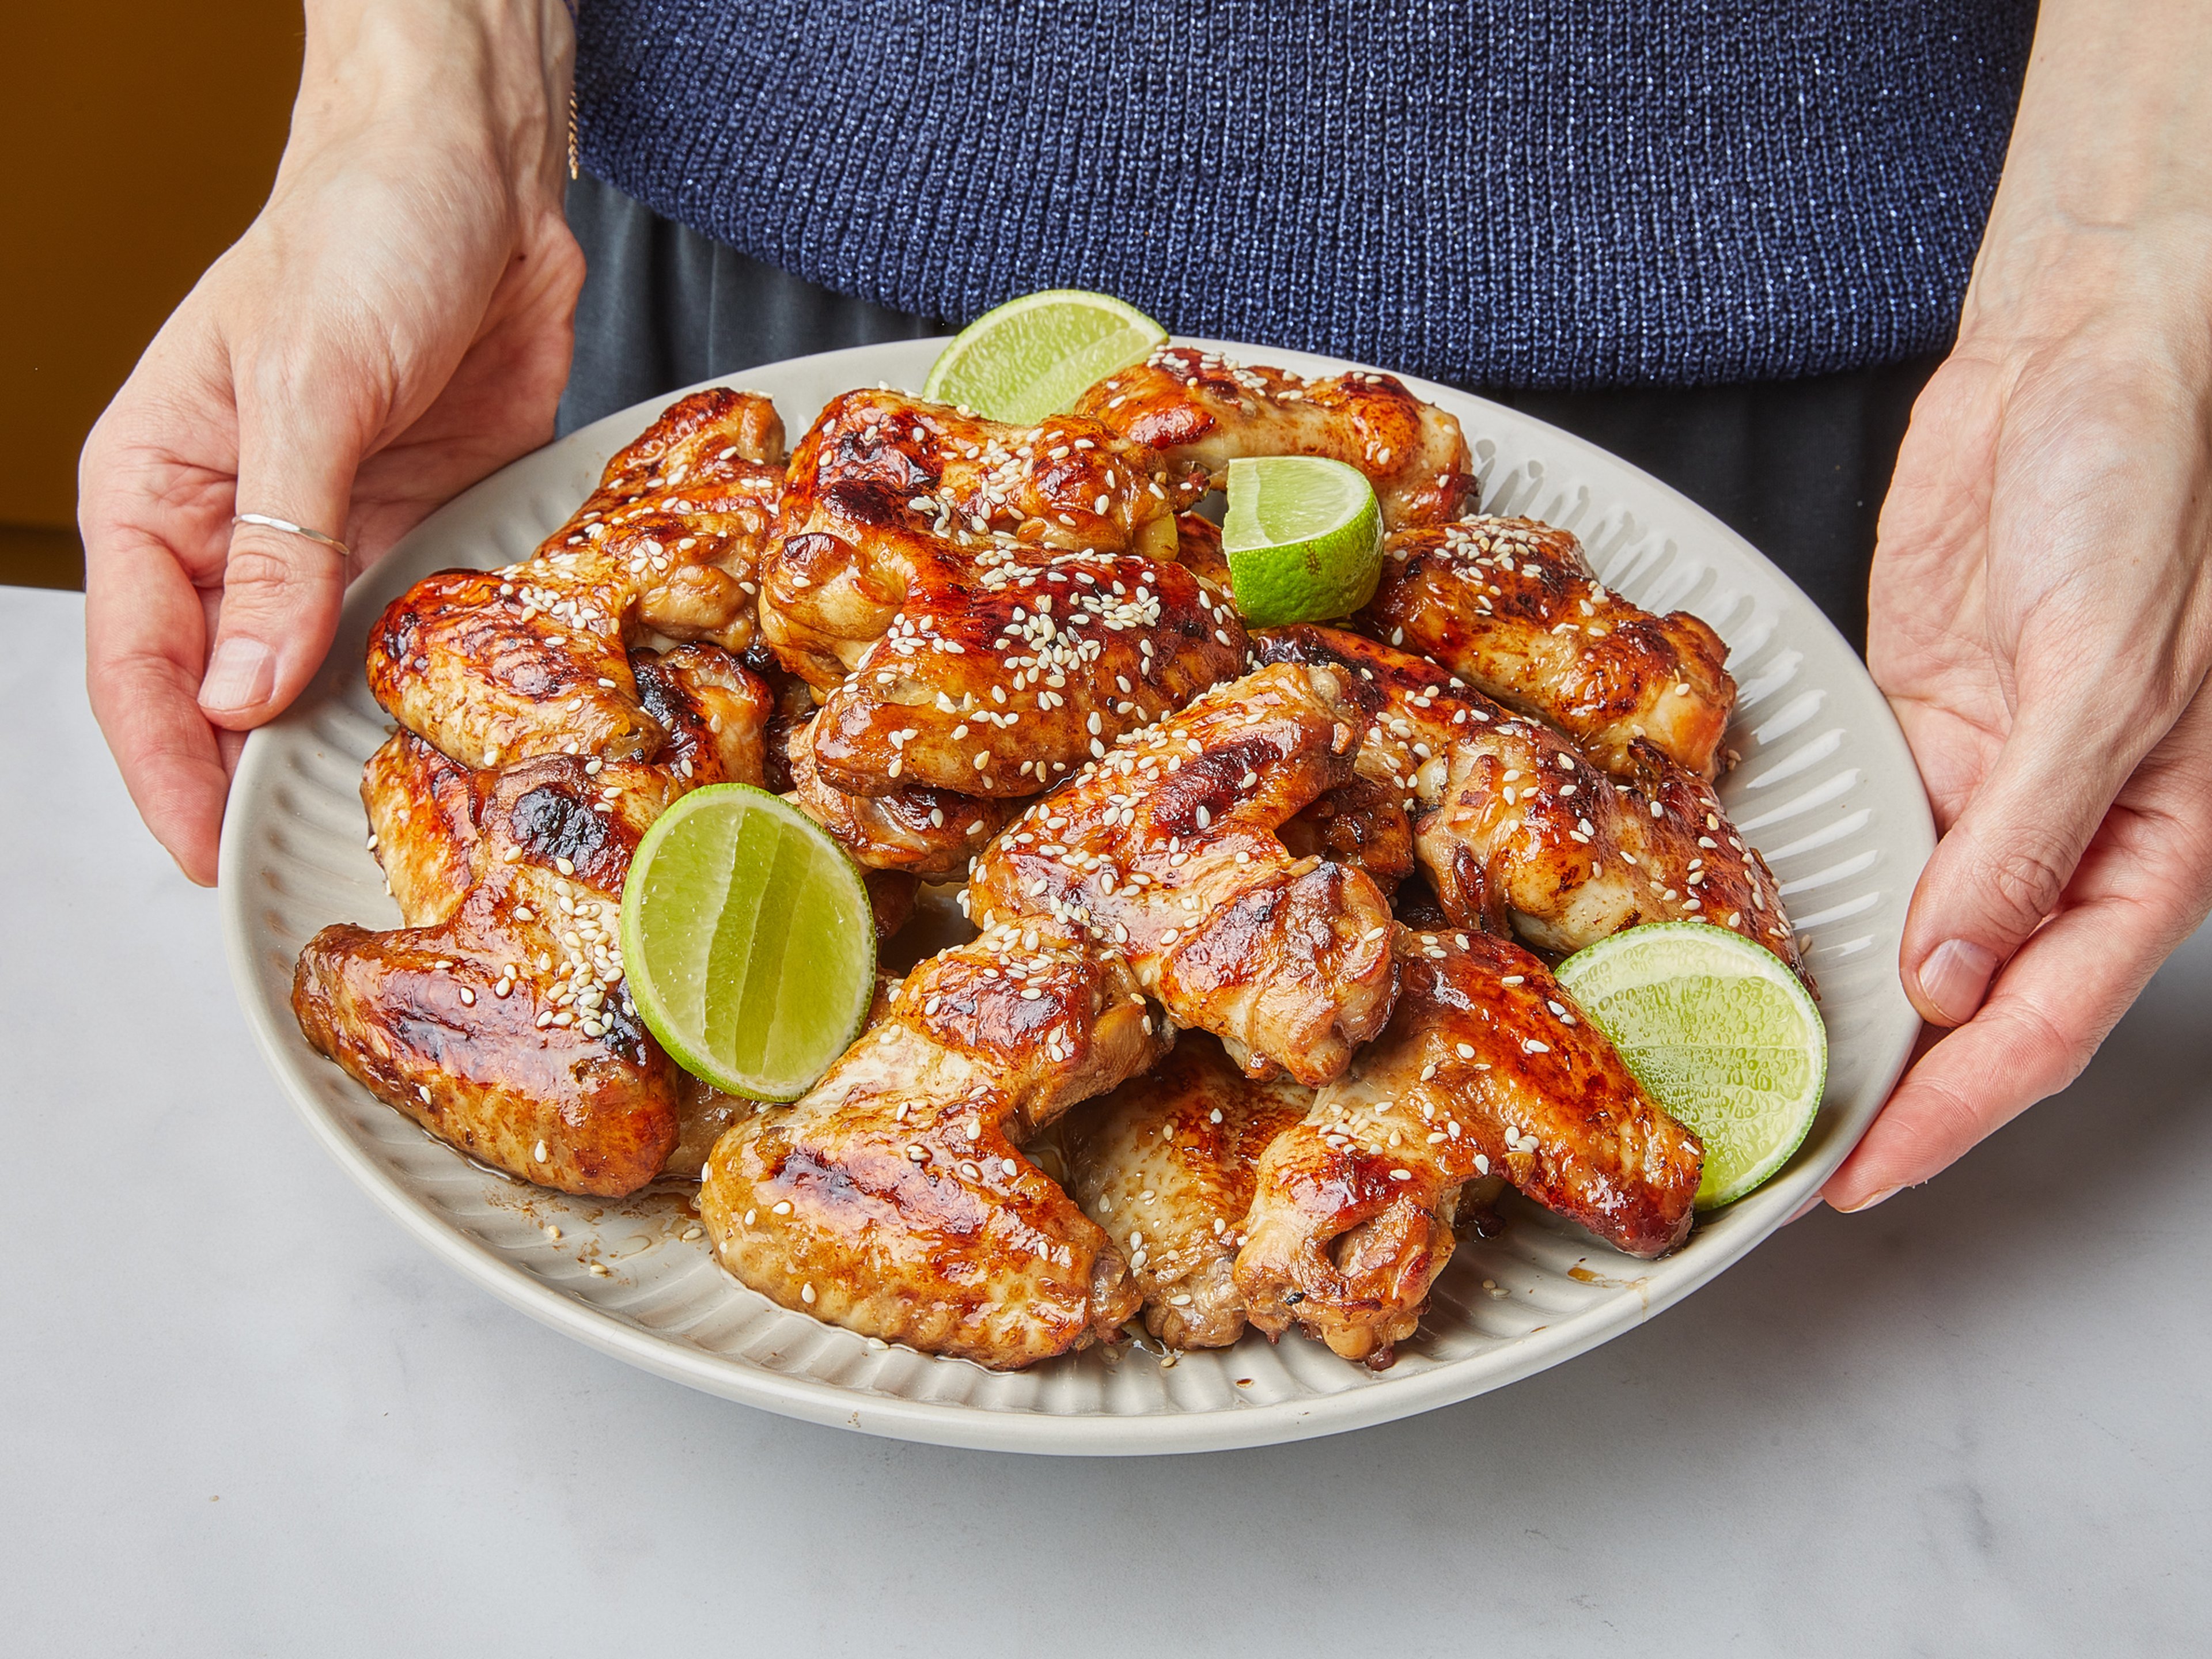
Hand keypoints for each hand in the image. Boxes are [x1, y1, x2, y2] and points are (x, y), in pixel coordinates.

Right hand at [80, 0, 580, 883]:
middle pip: (227, 691)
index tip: (211, 852)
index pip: (142, 664)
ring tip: (385, 829)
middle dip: (253, 777)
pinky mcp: (422, 534)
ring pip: (319, 677)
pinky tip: (453, 745)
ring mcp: (334, 540)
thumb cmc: (362, 234)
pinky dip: (424, 690)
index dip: (171, 769)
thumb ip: (281, 546)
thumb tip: (243, 685)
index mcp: (160, 491)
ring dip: (344, 744)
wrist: (474, 176)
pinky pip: (411, 636)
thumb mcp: (306, 389)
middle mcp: (239, 532)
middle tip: (303, 864)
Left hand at [1826, 0, 2211, 1209]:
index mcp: (2161, 842)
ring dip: (1853, 1001)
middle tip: (1790, 1152)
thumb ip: (2030, 832)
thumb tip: (1957, 974)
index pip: (2045, 1016)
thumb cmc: (2146, 480)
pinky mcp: (1930, 718)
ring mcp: (1994, 778)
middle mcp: (2074, 830)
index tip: (1867, 1173)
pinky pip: (1879, 832)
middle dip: (1895, 1083)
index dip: (1955, 1109)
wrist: (2090, 352)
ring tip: (1757, 1072)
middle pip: (1975, 997)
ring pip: (1920, 927)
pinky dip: (1833, 890)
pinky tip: (1767, 940)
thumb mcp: (2106, 667)